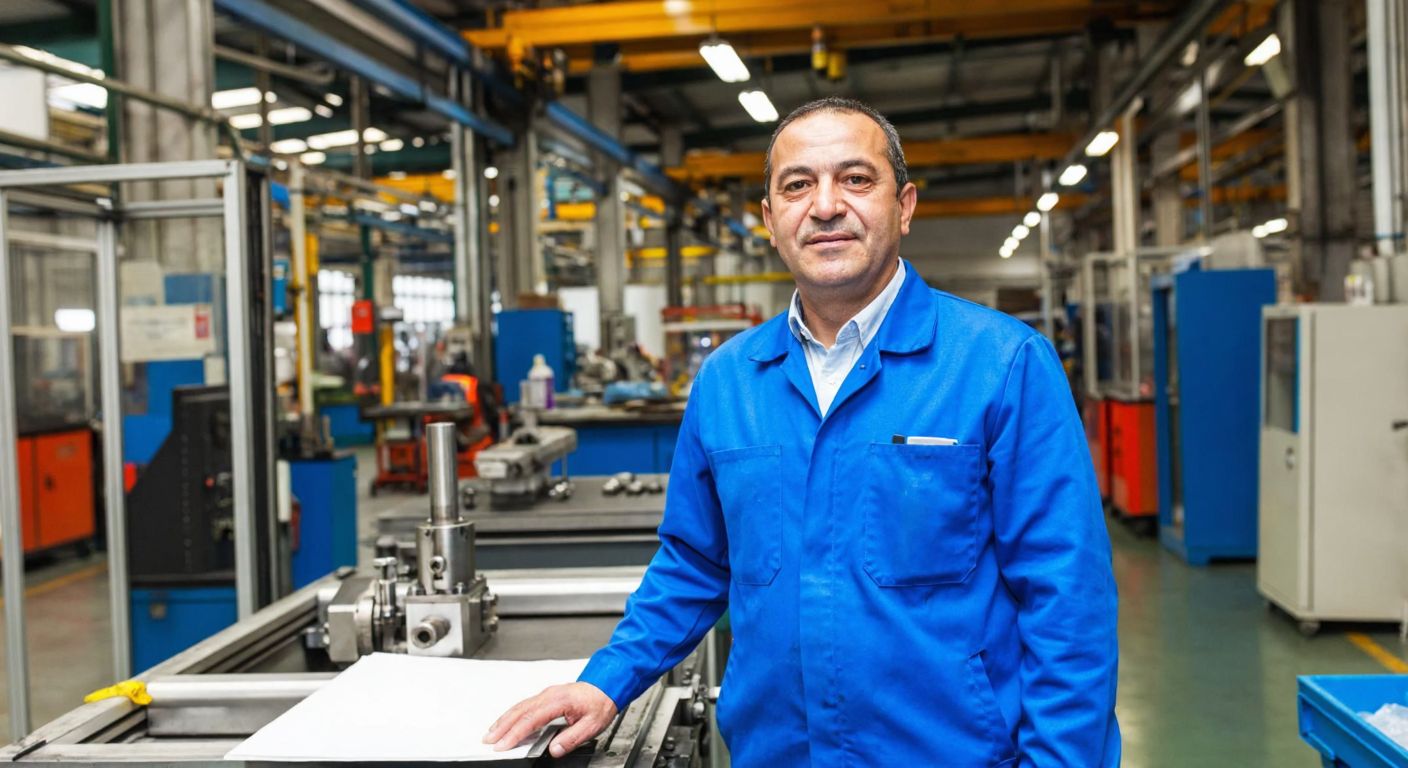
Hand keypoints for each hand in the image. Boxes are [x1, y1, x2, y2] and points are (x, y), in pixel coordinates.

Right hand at [483, 682, 617, 757]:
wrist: (606, 685)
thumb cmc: (600, 703)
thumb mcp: (592, 725)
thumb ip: (572, 738)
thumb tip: (554, 749)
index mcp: (559, 701)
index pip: (531, 719)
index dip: (515, 733)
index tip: (503, 744)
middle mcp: (549, 695)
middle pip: (520, 711)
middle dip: (502, 726)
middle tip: (489, 740)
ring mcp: (546, 694)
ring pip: (519, 707)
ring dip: (504, 720)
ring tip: (492, 733)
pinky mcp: (546, 696)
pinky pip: (524, 705)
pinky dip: (512, 714)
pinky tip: (507, 721)